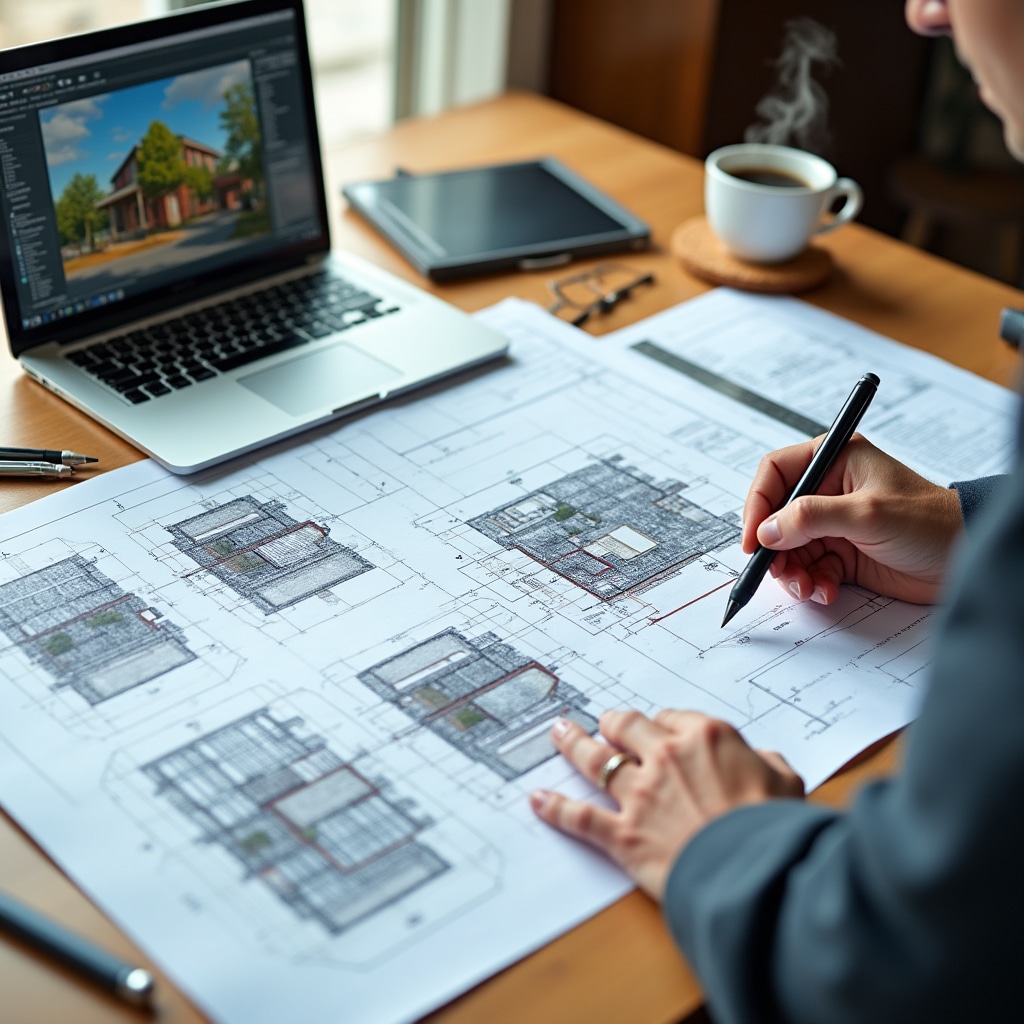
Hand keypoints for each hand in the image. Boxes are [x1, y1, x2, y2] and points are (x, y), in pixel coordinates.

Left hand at [530, 710, 803, 899]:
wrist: (756, 873)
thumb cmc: (774, 827)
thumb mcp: (787, 783)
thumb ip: (769, 763)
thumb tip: (765, 759)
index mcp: (705, 737)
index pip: (672, 718)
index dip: (663, 725)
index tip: (660, 731)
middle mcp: (665, 757)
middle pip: (626, 728)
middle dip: (612, 723)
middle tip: (602, 723)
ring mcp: (639, 794)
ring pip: (595, 761)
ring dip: (573, 745)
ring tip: (558, 733)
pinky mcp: (622, 834)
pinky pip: (579, 817)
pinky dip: (554, 808)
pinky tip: (537, 800)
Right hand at [744, 434, 962, 604]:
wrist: (966, 559)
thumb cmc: (930, 522)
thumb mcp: (867, 513)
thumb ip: (811, 517)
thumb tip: (767, 530)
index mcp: (835, 460)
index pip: (776, 473)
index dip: (758, 504)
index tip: (753, 537)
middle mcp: (830, 489)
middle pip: (776, 516)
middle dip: (775, 548)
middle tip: (778, 571)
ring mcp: (834, 523)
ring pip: (789, 548)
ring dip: (792, 571)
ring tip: (808, 587)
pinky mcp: (842, 553)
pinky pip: (809, 568)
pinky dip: (811, 583)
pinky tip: (827, 590)